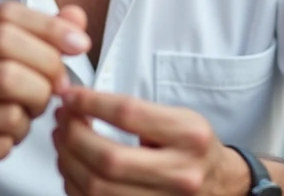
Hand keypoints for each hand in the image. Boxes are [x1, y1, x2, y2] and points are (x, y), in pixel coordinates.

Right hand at [0, 2, 89, 194]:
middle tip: (60, 88)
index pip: (6, 15)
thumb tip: (76, 17)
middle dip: (46, 69)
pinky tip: (3, 138)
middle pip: (6, 49)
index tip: (80, 44)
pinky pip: (1, 140)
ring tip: (27, 115)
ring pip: (8, 97)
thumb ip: (37, 38)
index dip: (49, 26)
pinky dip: (15, 141)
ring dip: (33, 110)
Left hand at [53, 88, 249, 195]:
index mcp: (189, 136)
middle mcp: (181, 173)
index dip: (91, 103)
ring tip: (63, 140)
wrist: (221, 184)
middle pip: (108, 158)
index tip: (71, 97)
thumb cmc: (194, 147)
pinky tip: (72, 167)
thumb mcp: (180, 117)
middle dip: (73, 136)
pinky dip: (75, 185)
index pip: (128, 114)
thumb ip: (136, 110)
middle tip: (61, 120)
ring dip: (68, 161)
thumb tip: (80, 101)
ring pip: (97, 188)